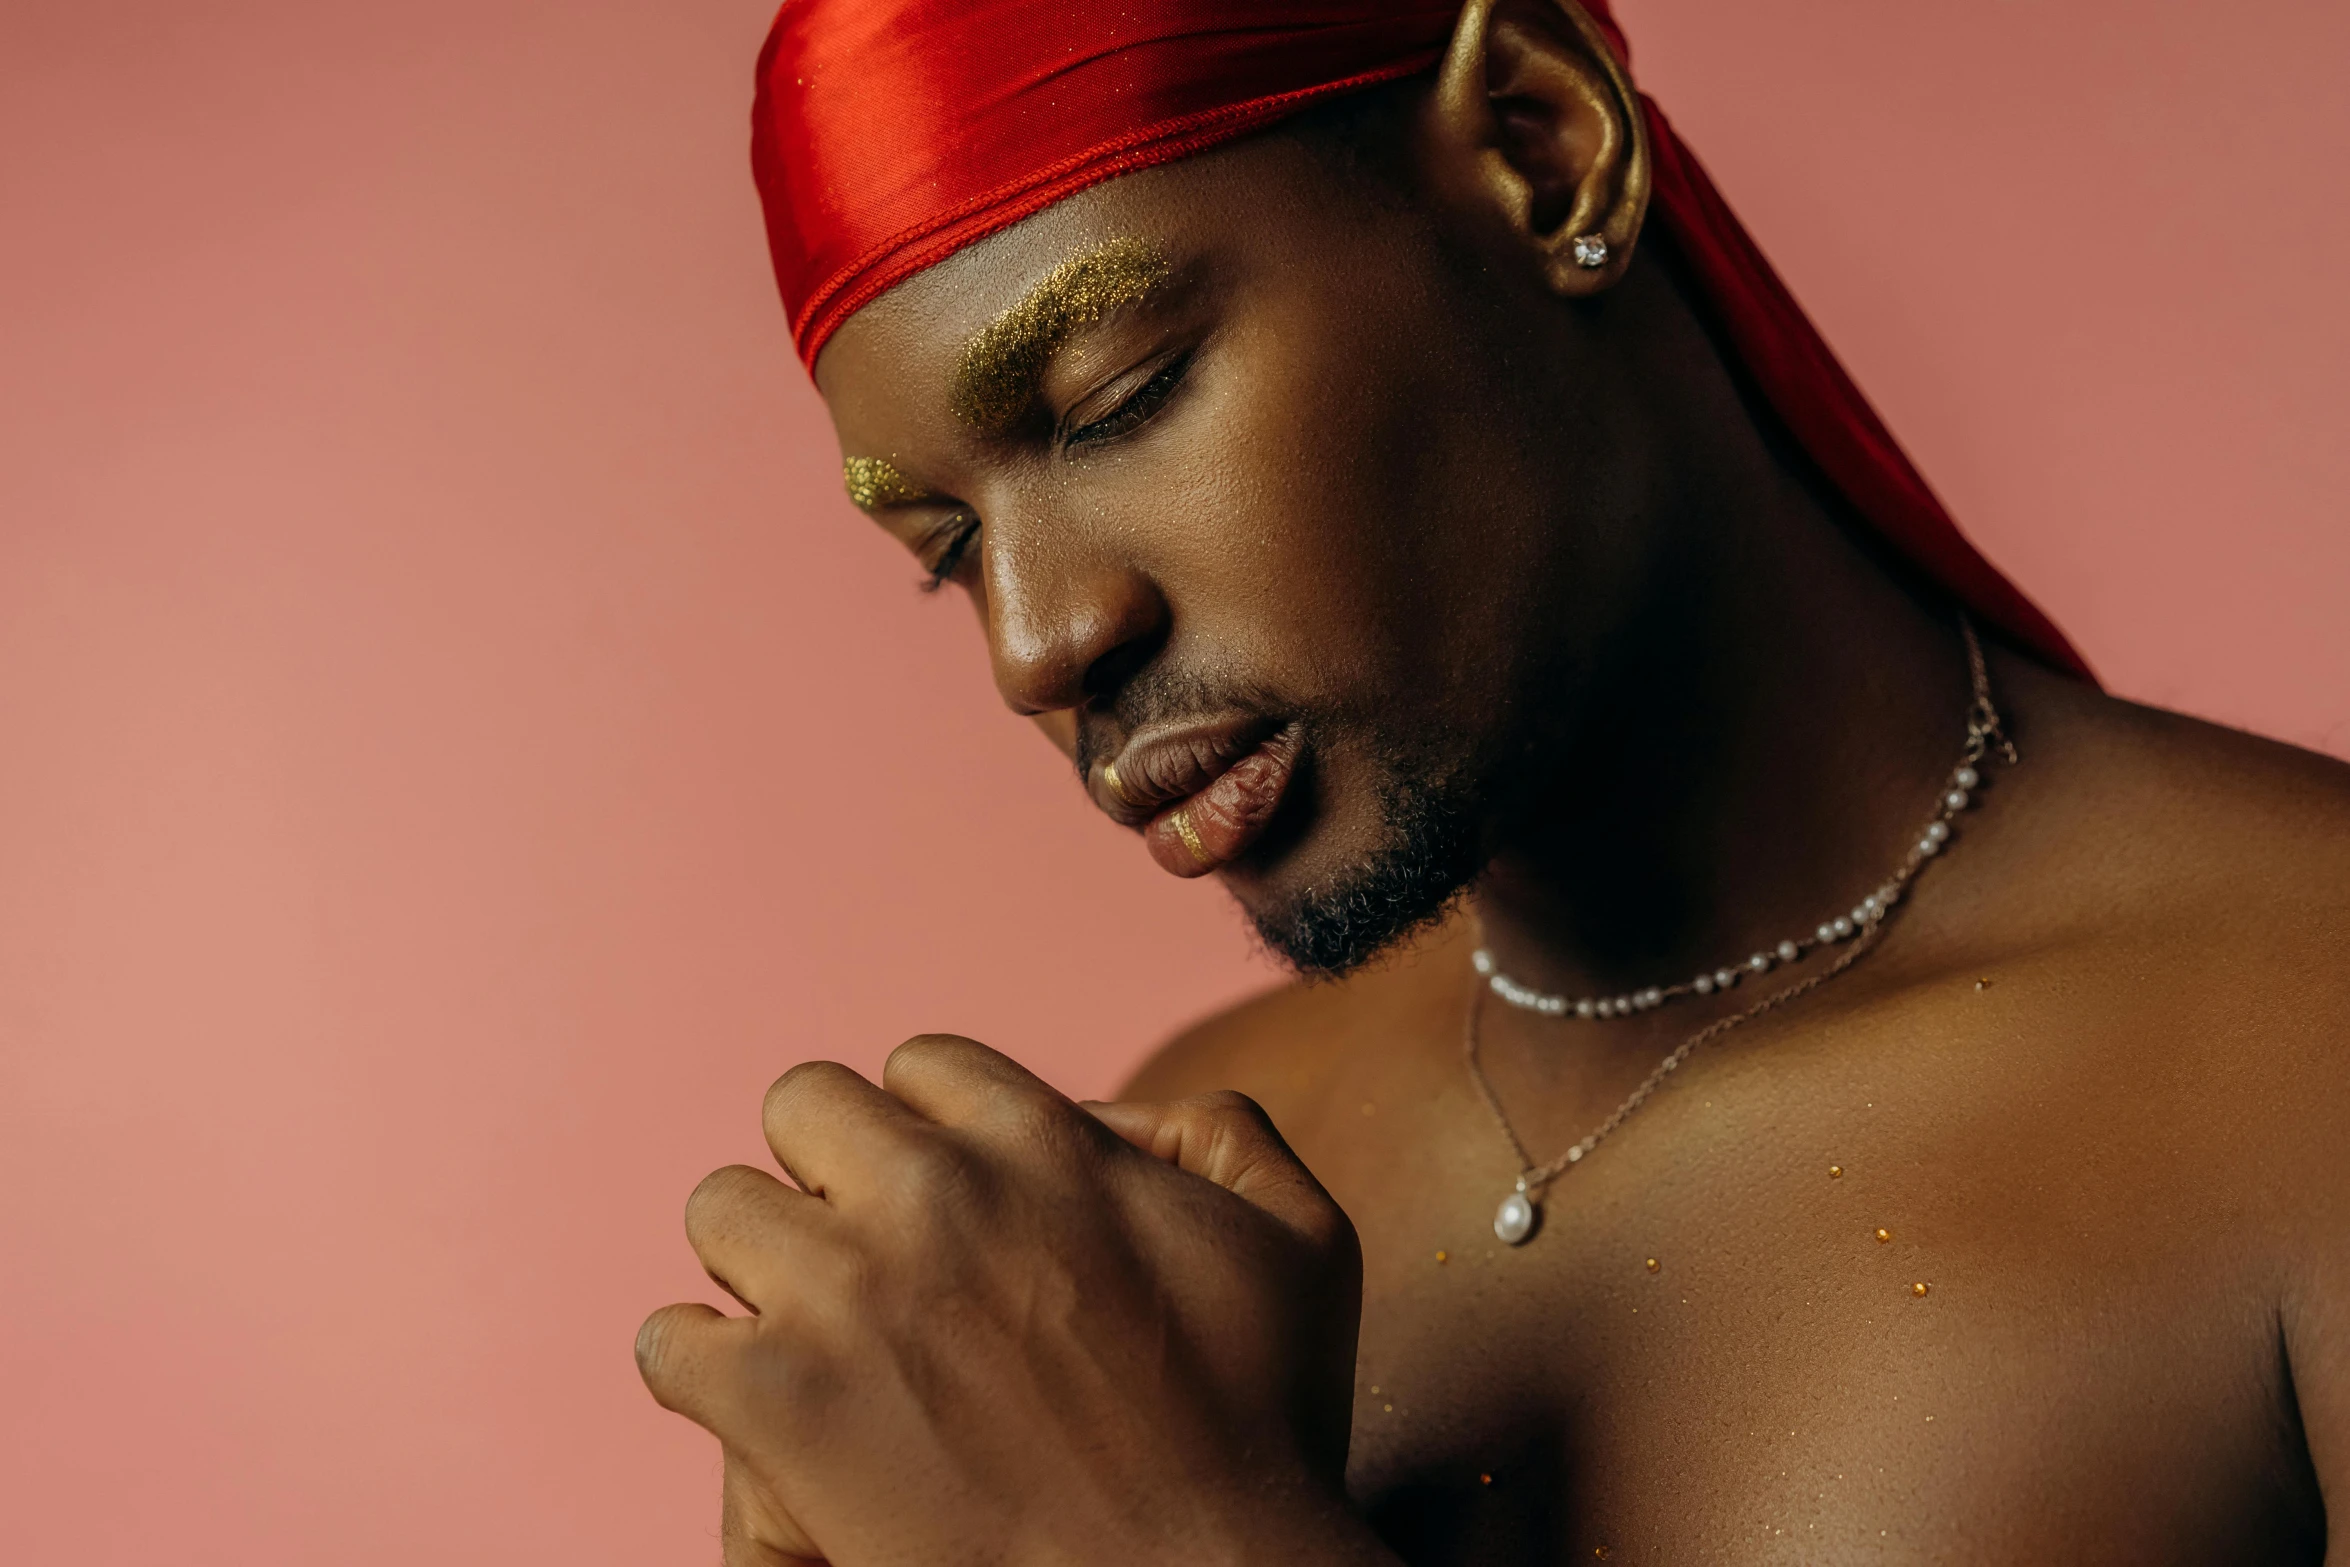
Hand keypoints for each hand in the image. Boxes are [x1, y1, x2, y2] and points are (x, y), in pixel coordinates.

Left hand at [634, 1034, 1377, 1566]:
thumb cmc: (1260, 1432)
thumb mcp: (1297, 1238)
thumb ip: (1216, 1128)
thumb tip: (1095, 1113)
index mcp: (1041, 1137)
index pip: (919, 1067)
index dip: (928, 1137)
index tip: (943, 1203)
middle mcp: (933, 1191)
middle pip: (802, 1106)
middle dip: (830, 1173)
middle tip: (866, 1256)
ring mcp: (846, 1294)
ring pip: (720, 1208)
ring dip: (760, 1266)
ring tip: (811, 1330)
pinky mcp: (780, 1403)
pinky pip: (670, 1343)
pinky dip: (703, 1375)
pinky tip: (761, 1407)